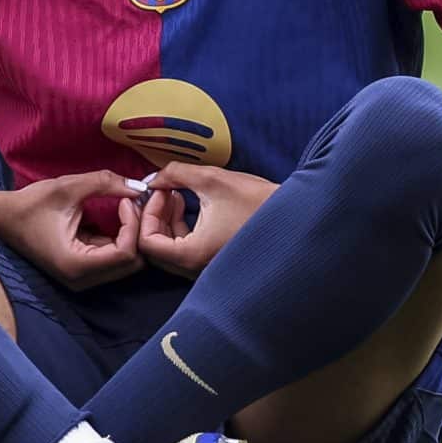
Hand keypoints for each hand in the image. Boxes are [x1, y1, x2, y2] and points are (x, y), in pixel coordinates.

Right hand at [0, 172, 145, 290]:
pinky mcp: (82, 271)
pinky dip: (119, 238)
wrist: (2, 218)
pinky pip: (112, 259)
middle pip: (132, 264)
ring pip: (125, 263)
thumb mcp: (68, 187)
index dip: (133, 225)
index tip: (125, 200)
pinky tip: (114, 216)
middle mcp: (82, 279)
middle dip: (136, 231)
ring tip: (123, 206)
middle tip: (129, 203)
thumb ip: (105, 183)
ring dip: (130, 235)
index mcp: (76, 264)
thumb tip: (138, 186)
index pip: (126, 253)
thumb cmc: (30, 204)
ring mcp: (82, 278)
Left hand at [127, 163, 278, 279]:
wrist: (295, 216)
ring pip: (169, 249)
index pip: (146, 244)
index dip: (147, 214)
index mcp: (192, 255)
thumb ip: (175, 174)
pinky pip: (184, 249)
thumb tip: (153, 177)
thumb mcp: (212, 179)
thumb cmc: (257, 201)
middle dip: (154, 216)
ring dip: (166, 220)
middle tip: (164, 189)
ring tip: (176, 192)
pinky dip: (180, 227)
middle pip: (155, 249)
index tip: (159, 190)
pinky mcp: (214, 261)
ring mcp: (206, 268)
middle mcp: (196, 268)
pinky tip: (188, 202)